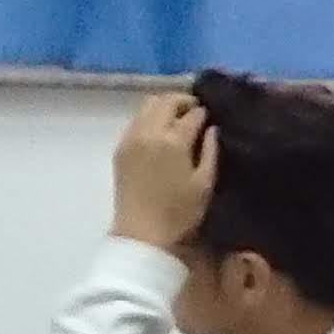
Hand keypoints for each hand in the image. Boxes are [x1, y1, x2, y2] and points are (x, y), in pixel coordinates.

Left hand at [111, 89, 217, 252]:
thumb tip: (212, 129)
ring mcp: (131, 138)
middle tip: (196, 112)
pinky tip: (160, 133)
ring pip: (147, 105)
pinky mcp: (120, 148)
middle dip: (183, 101)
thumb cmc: (179, 212)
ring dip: (164, 107)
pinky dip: (150, 118)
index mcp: (172, 141)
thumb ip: (210, 151)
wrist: (142, 233)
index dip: (204, 114)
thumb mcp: (205, 183)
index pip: (192, 114)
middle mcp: (148, 132)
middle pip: (165, 101)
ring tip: (178, 120)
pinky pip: (136, 120)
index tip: (212, 118)